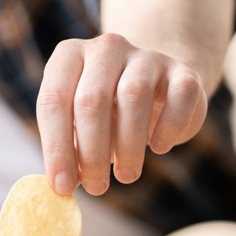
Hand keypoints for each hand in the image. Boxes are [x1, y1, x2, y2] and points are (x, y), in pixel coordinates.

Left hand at [37, 33, 207, 196]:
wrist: (155, 83)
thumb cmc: (105, 110)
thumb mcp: (78, 122)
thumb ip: (68, 146)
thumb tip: (61, 186)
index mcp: (69, 56)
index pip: (53, 100)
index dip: (55, 147)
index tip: (62, 186)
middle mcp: (105, 48)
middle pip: (91, 100)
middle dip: (91, 152)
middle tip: (96, 187)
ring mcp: (146, 56)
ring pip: (133, 96)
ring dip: (128, 145)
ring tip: (126, 175)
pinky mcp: (182, 70)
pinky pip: (180, 96)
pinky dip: (168, 128)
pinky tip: (159, 147)